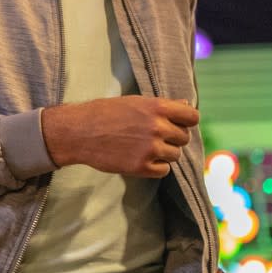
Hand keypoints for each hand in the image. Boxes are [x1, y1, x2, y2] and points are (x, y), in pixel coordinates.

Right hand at [41, 96, 198, 176]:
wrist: (79, 132)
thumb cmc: (104, 113)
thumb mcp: (134, 102)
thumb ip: (162, 106)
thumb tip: (186, 106)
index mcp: (157, 107)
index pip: (192, 117)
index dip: (186, 121)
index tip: (177, 124)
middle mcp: (158, 127)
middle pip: (183, 138)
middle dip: (172, 138)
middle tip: (153, 137)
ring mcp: (151, 149)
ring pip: (174, 155)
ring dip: (163, 153)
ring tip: (143, 147)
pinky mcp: (142, 167)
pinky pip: (164, 170)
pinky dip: (155, 167)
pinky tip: (140, 158)